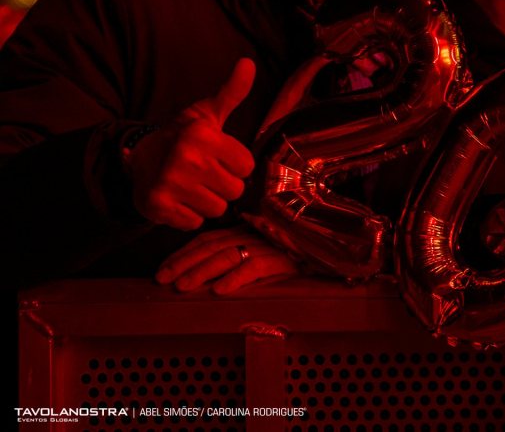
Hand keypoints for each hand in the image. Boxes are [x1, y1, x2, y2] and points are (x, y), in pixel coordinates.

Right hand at [128, 58, 256, 230]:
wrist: (139, 159)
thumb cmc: (184, 136)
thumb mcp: (208, 113)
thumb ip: (232, 92)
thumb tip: (248, 63)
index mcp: (202, 135)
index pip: (247, 166)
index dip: (236, 164)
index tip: (219, 157)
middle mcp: (186, 159)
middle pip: (234, 190)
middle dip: (223, 184)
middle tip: (204, 172)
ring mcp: (170, 184)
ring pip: (217, 209)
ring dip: (207, 201)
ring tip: (192, 185)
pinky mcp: (158, 206)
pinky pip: (194, 223)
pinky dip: (188, 215)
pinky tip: (179, 199)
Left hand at [155, 226, 299, 293]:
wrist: (324, 248)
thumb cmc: (290, 253)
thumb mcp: (261, 249)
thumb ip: (237, 256)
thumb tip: (202, 276)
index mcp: (243, 232)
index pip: (207, 239)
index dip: (183, 253)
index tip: (163, 268)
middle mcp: (251, 235)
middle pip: (211, 247)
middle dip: (183, 263)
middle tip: (162, 279)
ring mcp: (266, 246)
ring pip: (227, 256)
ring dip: (202, 271)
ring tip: (183, 286)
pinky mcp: (282, 259)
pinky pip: (255, 267)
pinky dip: (236, 278)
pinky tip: (220, 290)